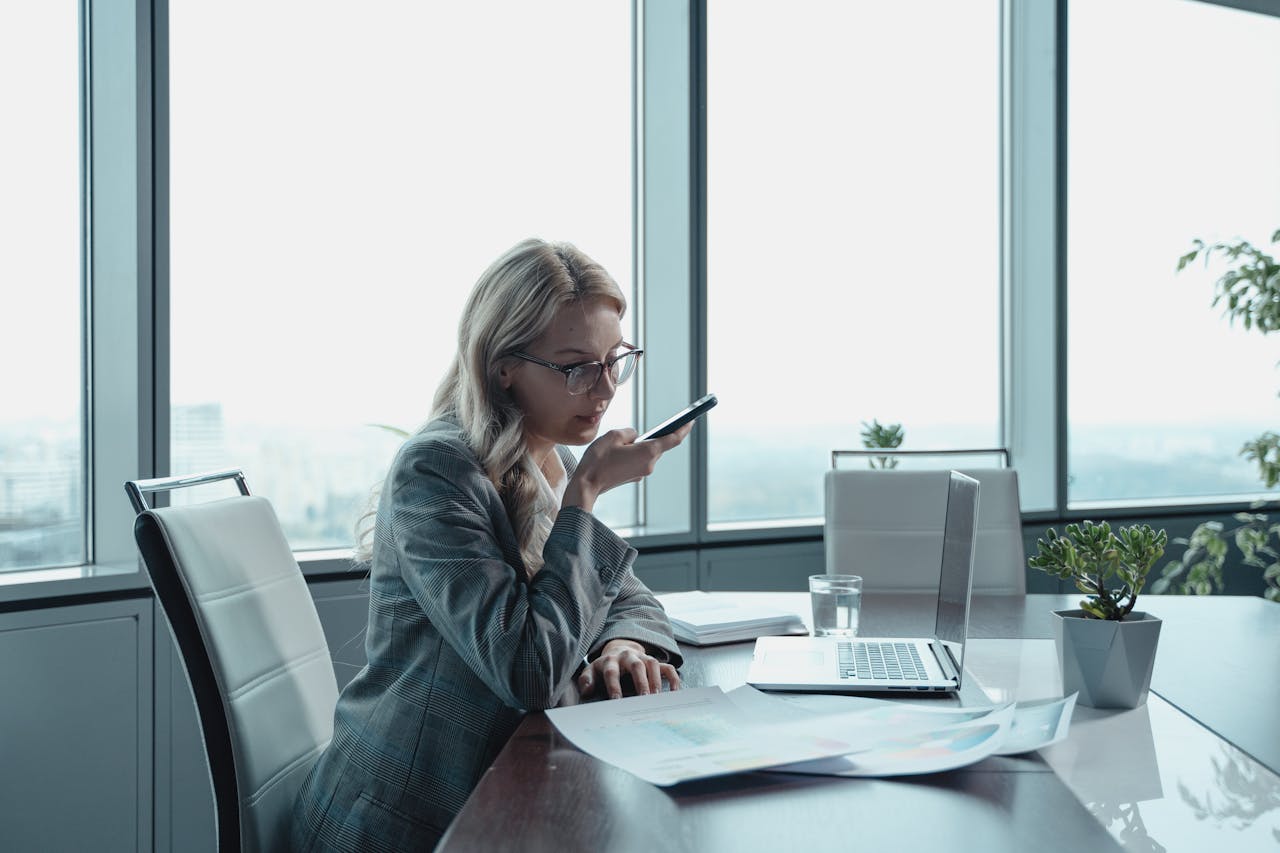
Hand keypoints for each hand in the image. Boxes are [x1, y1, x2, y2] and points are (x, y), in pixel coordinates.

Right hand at [564, 423, 691, 512]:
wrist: (586, 485)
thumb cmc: (598, 460)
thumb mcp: (613, 435)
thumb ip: (629, 432)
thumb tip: (635, 437)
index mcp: (648, 452)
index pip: (673, 439)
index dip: (684, 428)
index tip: (691, 420)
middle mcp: (650, 464)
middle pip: (659, 445)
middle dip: (655, 435)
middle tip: (654, 425)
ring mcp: (642, 473)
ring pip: (647, 453)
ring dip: (640, 445)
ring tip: (623, 441)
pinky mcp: (634, 477)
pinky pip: (638, 460)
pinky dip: (634, 454)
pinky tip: (618, 452)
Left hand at [577, 639, 681, 699]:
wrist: (619, 649)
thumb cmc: (605, 666)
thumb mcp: (591, 671)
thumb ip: (586, 680)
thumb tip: (587, 692)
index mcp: (611, 660)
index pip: (612, 672)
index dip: (614, 686)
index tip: (616, 701)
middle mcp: (628, 657)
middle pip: (636, 666)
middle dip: (640, 682)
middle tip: (644, 698)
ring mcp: (643, 658)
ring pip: (653, 664)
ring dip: (656, 680)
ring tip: (658, 698)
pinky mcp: (654, 661)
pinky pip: (667, 667)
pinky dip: (673, 678)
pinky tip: (675, 692)